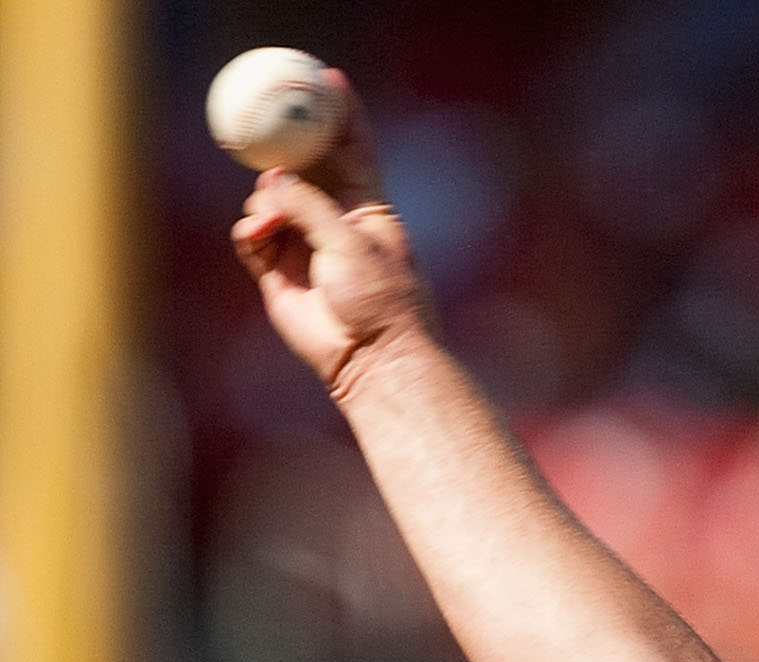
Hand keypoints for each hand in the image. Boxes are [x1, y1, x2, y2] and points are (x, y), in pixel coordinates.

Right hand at [227, 70, 431, 395]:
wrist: (370, 358)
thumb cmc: (379, 300)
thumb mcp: (349, 241)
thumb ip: (309, 205)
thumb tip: (273, 181)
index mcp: (369, 208)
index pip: (354, 150)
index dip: (341, 114)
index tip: (327, 78)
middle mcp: (336, 222)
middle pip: (304, 169)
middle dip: (283, 151)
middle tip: (264, 130)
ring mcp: (306, 244)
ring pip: (270, 200)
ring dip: (265, 203)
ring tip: (273, 221)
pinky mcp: (280, 271)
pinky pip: (252, 236)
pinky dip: (250, 231)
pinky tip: (258, 236)